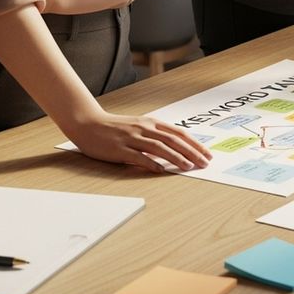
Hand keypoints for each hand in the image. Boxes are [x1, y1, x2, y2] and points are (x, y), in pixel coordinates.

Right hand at [65, 110, 212, 172]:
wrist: (87, 123)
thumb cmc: (115, 127)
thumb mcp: (139, 126)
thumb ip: (156, 135)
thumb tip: (176, 148)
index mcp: (151, 123)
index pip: (179, 133)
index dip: (195, 144)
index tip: (207, 154)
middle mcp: (144, 128)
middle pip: (173, 140)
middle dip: (192, 152)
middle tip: (204, 163)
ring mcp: (131, 138)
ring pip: (159, 148)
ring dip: (176, 157)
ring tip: (189, 167)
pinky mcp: (119, 149)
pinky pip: (138, 156)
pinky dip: (151, 163)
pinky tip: (161, 170)